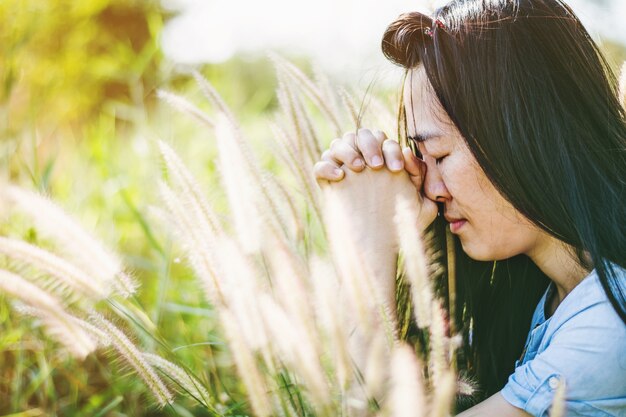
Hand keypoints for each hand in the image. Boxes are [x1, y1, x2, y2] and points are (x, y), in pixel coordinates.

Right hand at [314, 128, 437, 233]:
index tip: (396, 169)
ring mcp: (344, 171)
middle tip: (376, 166)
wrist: (378, 247)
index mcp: (383, 160)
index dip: (391, 150)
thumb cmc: (402, 226)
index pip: (384, 140)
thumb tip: (407, 151)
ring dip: (347, 150)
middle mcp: (363, 162)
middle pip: (360, 135)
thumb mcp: (421, 203)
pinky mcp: (328, 185)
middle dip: (369, 145)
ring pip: (338, 144)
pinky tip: (339, 177)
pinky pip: (320, 166)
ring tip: (358, 168)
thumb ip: (419, 175)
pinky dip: (326, 167)